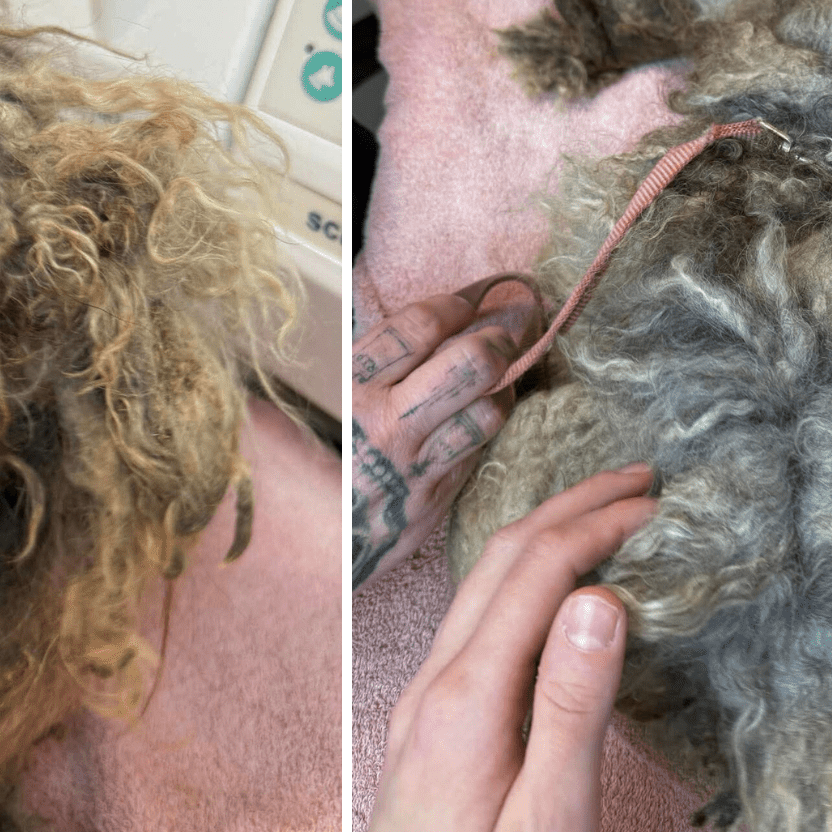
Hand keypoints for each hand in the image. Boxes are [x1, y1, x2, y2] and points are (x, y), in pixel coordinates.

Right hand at [352, 278, 537, 587]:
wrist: (318, 538)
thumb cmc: (329, 454)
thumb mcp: (336, 398)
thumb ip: (378, 360)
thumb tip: (440, 314)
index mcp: (353, 386)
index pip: (419, 326)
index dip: (461, 301)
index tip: (480, 293)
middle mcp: (385, 422)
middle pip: (469, 364)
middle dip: (502, 335)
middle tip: (513, 323)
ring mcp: (415, 463)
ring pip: (487, 410)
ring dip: (509, 381)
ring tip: (511, 366)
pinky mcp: (436, 496)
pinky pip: (480, 448)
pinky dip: (495, 418)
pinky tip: (496, 404)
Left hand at [368, 464, 655, 831]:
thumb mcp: (550, 814)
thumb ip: (572, 706)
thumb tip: (601, 596)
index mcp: (465, 700)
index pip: (536, 572)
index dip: (598, 524)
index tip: (661, 503)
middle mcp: (433, 684)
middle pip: (500, 560)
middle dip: (571, 505)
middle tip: (642, 477)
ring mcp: (423, 701)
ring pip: (481, 584)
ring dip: (545, 535)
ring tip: (606, 510)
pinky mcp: (428, 722)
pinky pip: (475, 619)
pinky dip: (524, 578)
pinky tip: (556, 587)